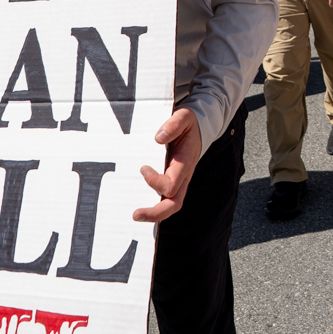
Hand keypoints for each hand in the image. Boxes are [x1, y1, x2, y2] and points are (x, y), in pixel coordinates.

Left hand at [134, 107, 200, 222]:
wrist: (198, 129)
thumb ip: (173, 125)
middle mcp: (183, 177)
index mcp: (185, 164)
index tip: (143, 168)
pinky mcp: (172, 182)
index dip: (155, 181)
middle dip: (155, 213)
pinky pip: (164, 199)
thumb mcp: (184, 117)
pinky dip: (152, 206)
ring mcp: (178, 182)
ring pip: (169, 206)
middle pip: (174, 204)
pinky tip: (137, 206)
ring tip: (135, 215)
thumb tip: (158, 138)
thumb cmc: (188, 125)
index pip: (172, 184)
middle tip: (135, 214)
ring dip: (153, 214)